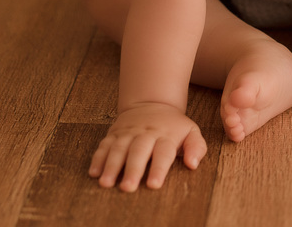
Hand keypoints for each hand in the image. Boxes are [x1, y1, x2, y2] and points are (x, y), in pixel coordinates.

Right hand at [89, 102, 206, 190]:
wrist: (152, 102)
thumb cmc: (174, 126)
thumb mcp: (191, 132)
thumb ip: (196, 147)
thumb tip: (193, 164)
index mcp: (166, 135)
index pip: (163, 153)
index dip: (158, 168)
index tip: (153, 184)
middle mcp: (146, 133)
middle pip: (138, 151)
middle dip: (132, 170)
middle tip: (128, 188)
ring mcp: (128, 132)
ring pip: (118, 148)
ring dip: (111, 166)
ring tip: (106, 183)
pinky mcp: (114, 133)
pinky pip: (104, 145)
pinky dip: (98, 158)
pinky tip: (94, 172)